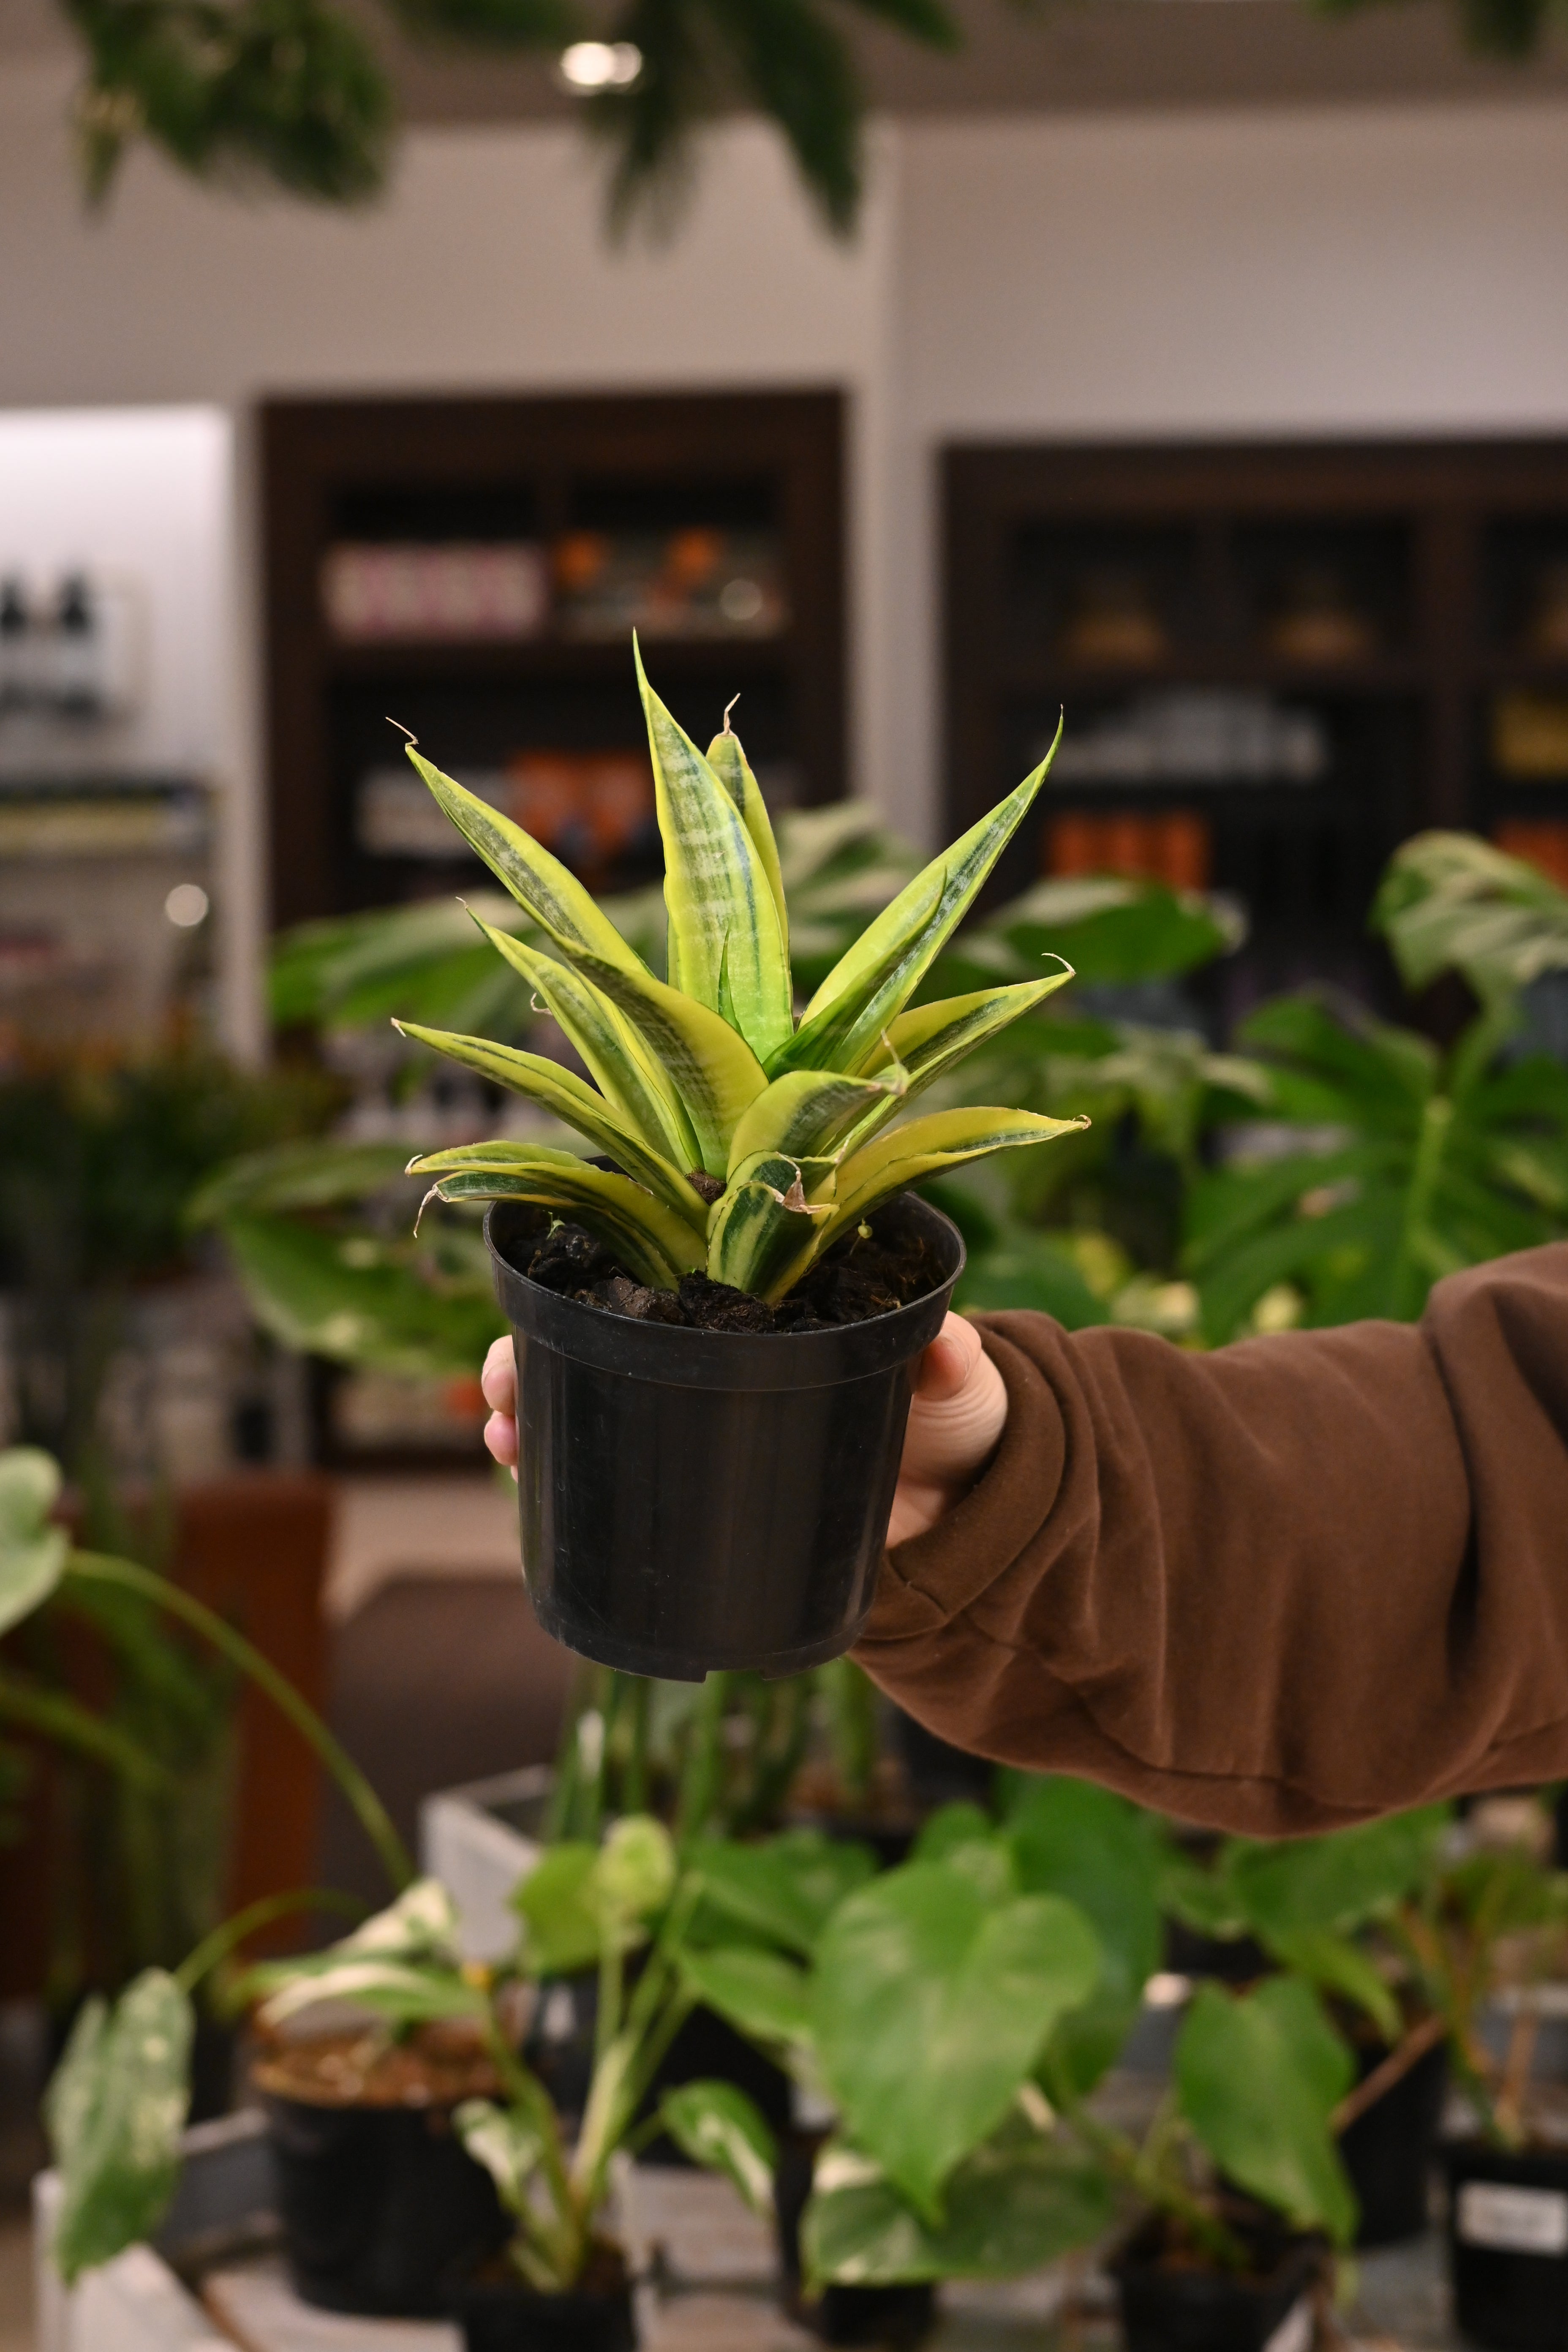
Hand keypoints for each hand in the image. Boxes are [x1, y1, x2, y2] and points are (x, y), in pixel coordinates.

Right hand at [480, 1310, 1007, 1540]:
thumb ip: (948, 1360)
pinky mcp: (701, 1473)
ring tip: (497, 1435)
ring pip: (590, 1390)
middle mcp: (717, 1343)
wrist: (966, 1505)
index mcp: (766, 1298)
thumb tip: (945, 1346)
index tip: (546, 1286)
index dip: (598, 1268)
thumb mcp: (957, 1383)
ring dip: (529, 1403)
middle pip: (602, 1326)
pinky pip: (614, 1463)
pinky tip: (519, 1475)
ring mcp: (701, 1407)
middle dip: (532, 1344)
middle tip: (495, 1377)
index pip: (666, 1262)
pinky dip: (559, 1466)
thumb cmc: (956, 1417)